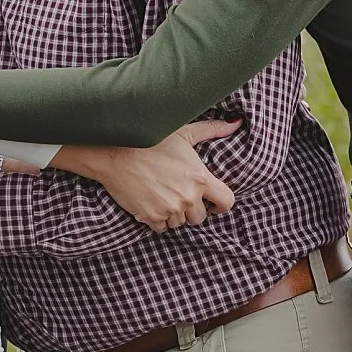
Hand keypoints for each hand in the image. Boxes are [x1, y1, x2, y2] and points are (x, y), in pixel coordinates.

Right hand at [52, 121, 239, 231]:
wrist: (116, 154)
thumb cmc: (151, 141)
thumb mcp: (184, 133)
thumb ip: (212, 130)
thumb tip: (236, 123)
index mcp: (201, 178)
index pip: (226, 201)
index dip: (222, 204)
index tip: (214, 204)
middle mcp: (188, 197)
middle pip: (199, 217)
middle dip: (192, 209)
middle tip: (179, 196)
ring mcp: (170, 209)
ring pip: (179, 223)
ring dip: (173, 214)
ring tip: (162, 197)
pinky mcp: (151, 217)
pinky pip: (162, 228)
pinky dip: (157, 220)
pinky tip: (151, 204)